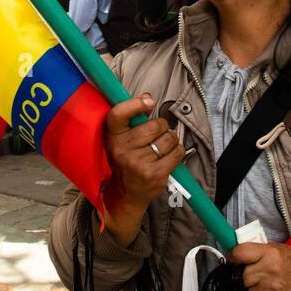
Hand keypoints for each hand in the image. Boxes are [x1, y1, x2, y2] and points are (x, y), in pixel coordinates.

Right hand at [99, 94, 180, 244]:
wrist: (126, 193)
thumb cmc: (127, 159)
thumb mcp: (122, 138)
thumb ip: (133, 116)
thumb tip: (147, 97)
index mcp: (113, 137)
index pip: (118, 113)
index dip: (135, 104)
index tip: (149, 102)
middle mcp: (123, 149)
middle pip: (156, 125)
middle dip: (162, 127)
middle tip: (157, 136)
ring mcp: (138, 163)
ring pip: (169, 138)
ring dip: (171, 140)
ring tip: (162, 148)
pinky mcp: (154, 175)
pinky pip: (177, 152)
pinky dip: (177, 152)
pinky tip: (169, 156)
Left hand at [229, 241, 290, 290]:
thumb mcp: (280, 250)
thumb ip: (259, 250)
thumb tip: (237, 251)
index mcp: (271, 254)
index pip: (241, 252)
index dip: (234, 256)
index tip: (234, 259)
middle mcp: (270, 271)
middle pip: (241, 276)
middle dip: (244, 278)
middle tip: (252, 277)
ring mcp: (271, 290)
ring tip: (259, 288)